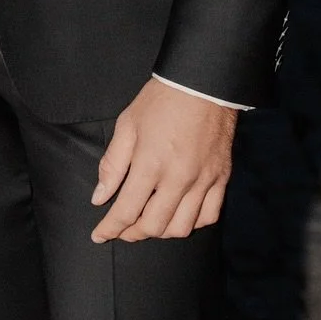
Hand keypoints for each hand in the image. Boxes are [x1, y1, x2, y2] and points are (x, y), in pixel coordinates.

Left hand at [91, 78, 235, 242]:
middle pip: (154, 225)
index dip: (110, 228)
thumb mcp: (127, 125)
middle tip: (121, 230)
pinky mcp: (221, 180)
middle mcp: (178, 178)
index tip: (99, 235)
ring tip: (147, 224)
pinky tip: (178, 216)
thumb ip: (113, 164)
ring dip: (161, 232)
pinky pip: (208, 217)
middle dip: (132, 234)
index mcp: (151, 164)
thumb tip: (100, 197)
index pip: (127, 210)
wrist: (202, 84)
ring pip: (182, 228)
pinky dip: (191, 224)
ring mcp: (203, 181)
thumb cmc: (160, 101)